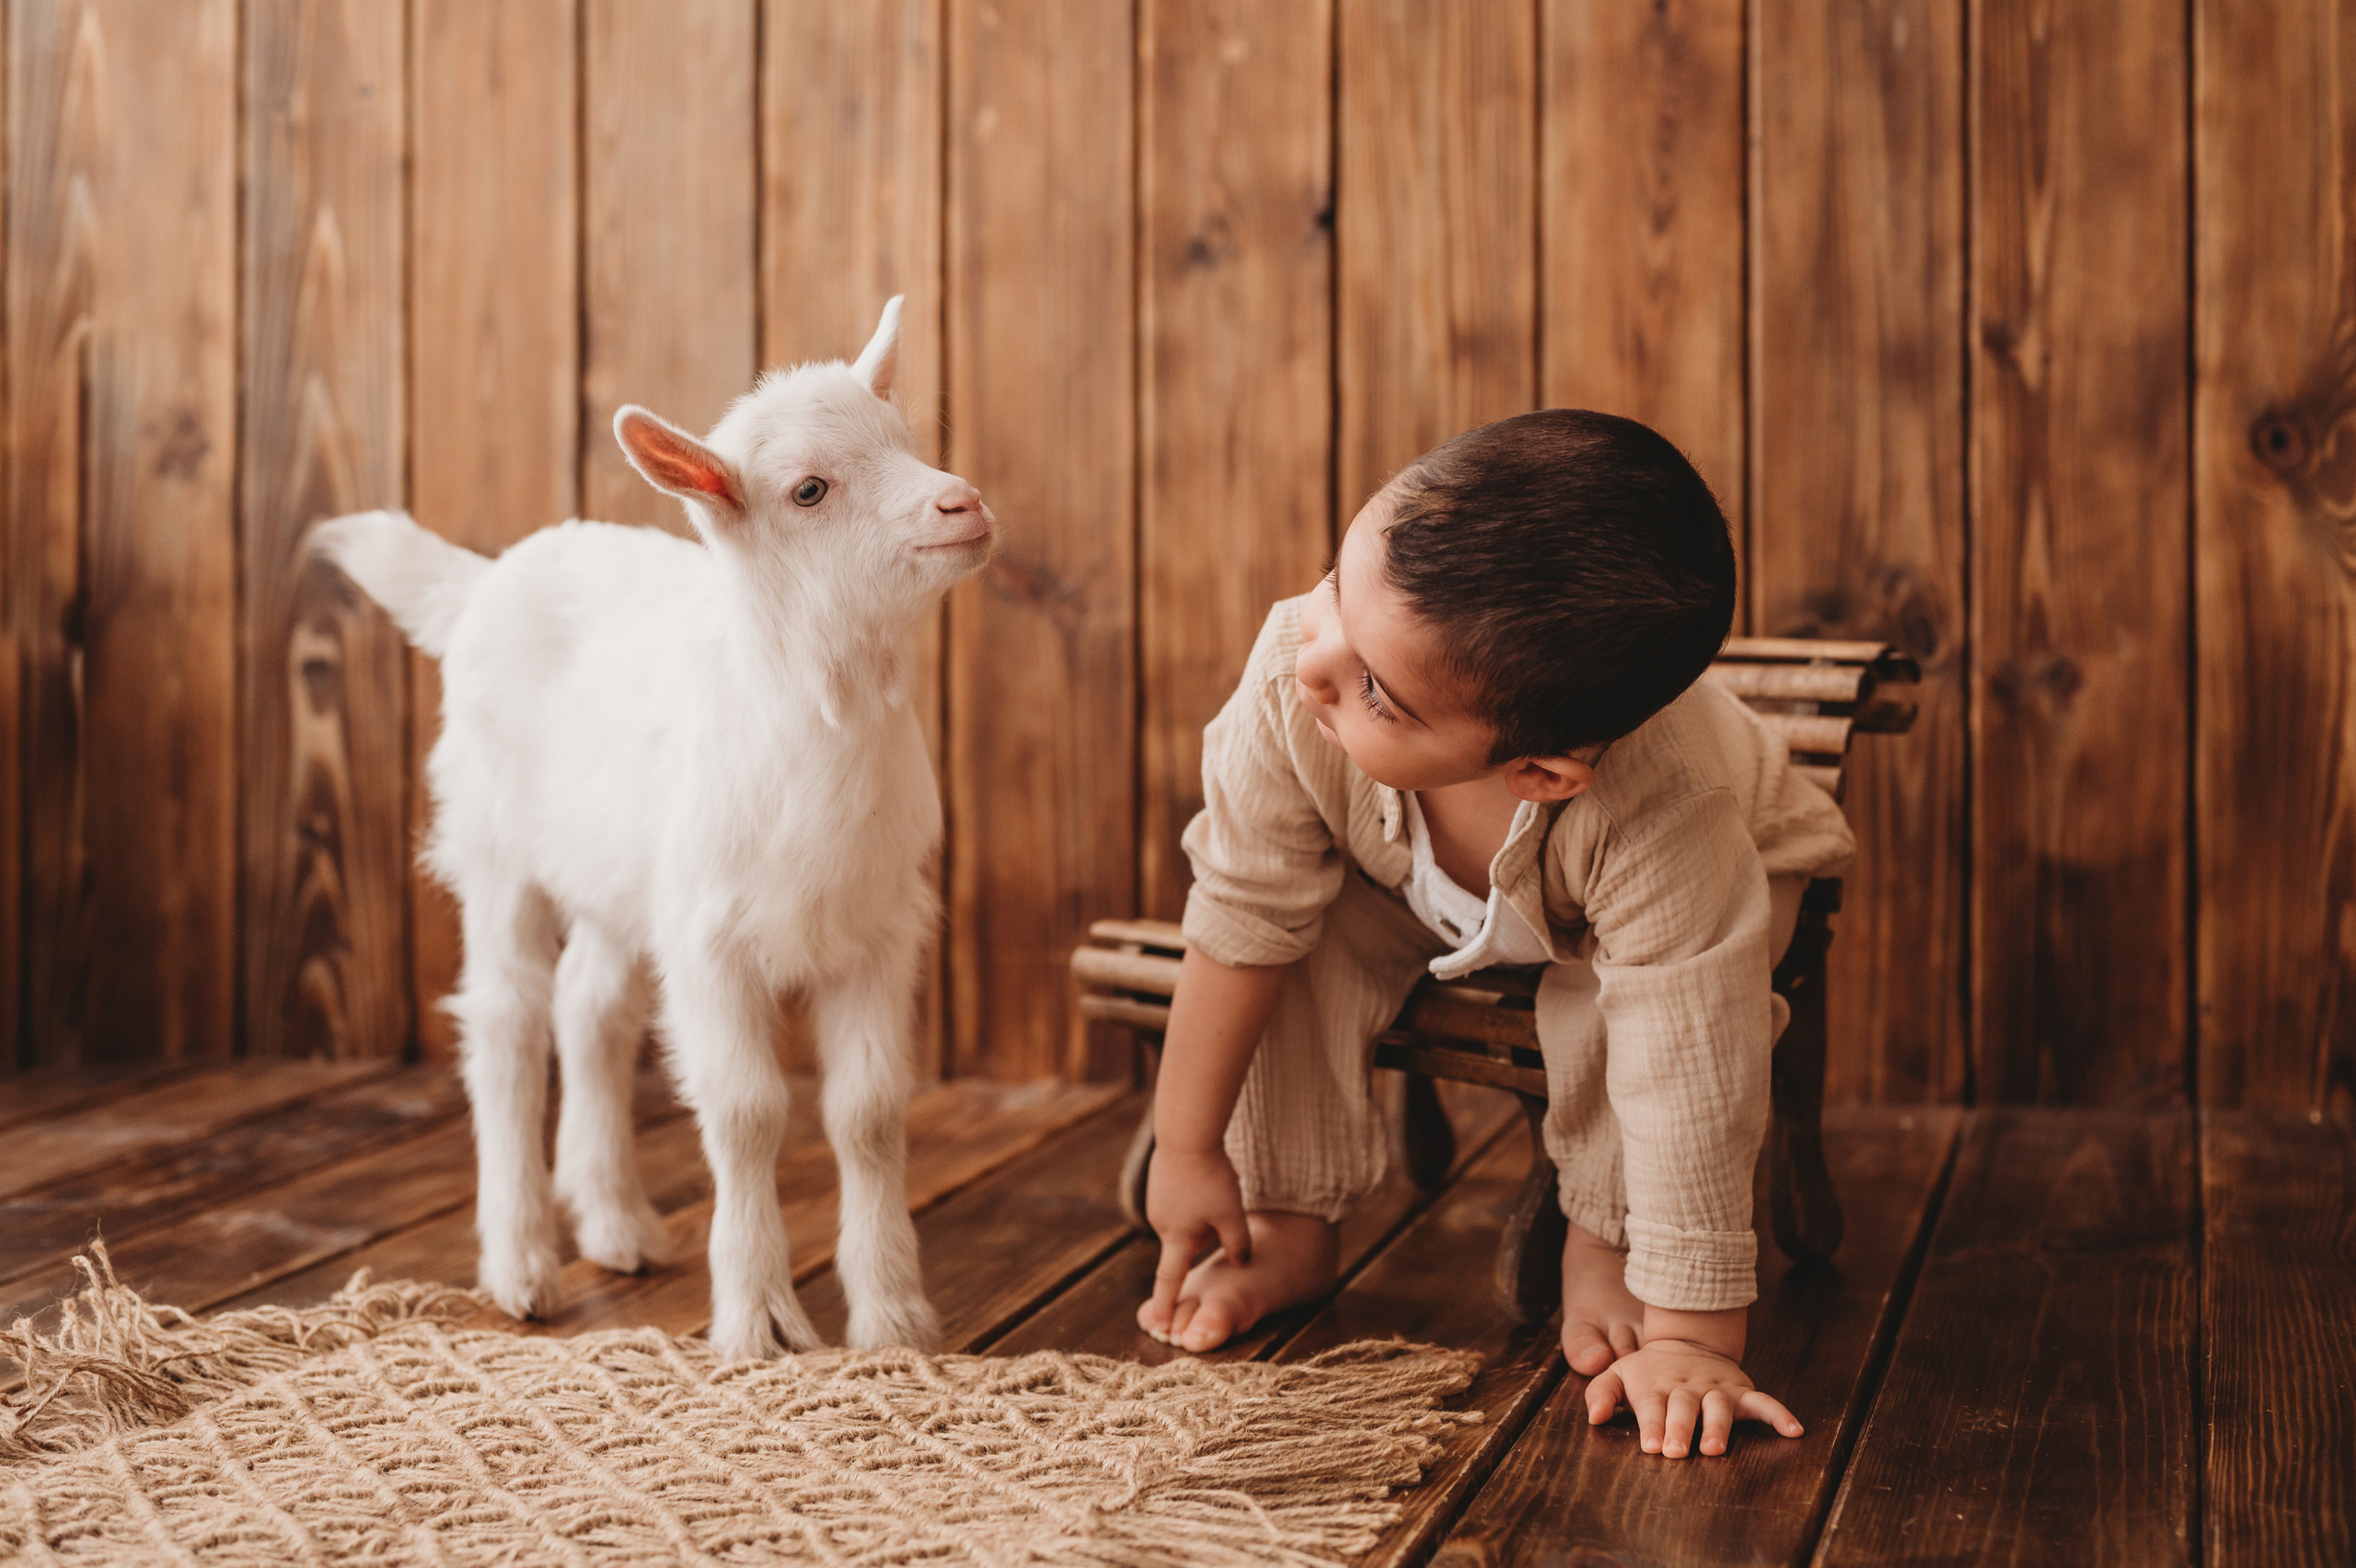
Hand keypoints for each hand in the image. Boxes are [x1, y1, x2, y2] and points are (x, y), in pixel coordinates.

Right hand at [1139, 1143, 1250, 1334]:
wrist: (1186, 1133)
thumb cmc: (1210, 1177)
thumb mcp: (1232, 1215)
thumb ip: (1237, 1244)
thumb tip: (1240, 1262)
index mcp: (1177, 1238)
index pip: (1170, 1280)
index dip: (1165, 1305)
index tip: (1157, 1325)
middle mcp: (1162, 1223)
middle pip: (1189, 1242)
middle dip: (1207, 1234)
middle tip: (1223, 1204)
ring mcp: (1158, 1202)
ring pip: (1188, 1220)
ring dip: (1204, 1214)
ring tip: (1215, 1185)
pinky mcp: (1160, 1184)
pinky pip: (1183, 1200)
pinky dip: (1196, 1196)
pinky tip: (1204, 1176)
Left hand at [1584, 1337, 1802, 1457]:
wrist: (1686, 1340)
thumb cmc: (1648, 1370)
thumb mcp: (1619, 1373)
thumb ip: (1602, 1392)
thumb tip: (1592, 1416)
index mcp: (1656, 1386)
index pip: (1652, 1407)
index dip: (1651, 1425)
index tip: (1650, 1445)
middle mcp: (1687, 1388)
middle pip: (1683, 1408)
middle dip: (1680, 1429)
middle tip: (1676, 1452)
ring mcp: (1716, 1388)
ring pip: (1718, 1407)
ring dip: (1718, 1427)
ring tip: (1715, 1448)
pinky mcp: (1741, 1391)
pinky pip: (1762, 1402)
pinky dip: (1778, 1414)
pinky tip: (1793, 1431)